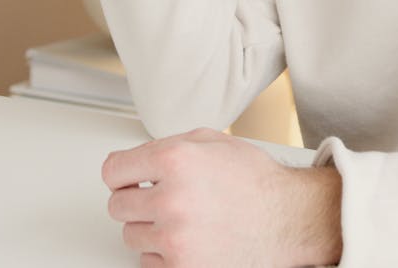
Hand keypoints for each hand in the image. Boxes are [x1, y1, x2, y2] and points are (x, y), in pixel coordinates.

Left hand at [102, 128, 342, 267]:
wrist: (285, 219)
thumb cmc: (253, 180)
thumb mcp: (211, 141)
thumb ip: (168, 145)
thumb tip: (135, 159)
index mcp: (175, 159)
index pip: (113, 170)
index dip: (120, 173)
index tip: (125, 177)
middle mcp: (171, 198)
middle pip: (117, 205)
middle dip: (135, 199)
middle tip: (158, 196)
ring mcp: (175, 238)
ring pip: (130, 235)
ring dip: (149, 226)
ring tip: (180, 217)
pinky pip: (147, 261)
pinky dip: (162, 251)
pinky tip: (187, 236)